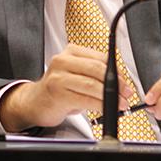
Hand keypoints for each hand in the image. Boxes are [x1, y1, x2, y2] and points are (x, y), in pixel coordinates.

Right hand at [0, 45, 129, 132]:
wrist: (34, 102)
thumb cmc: (59, 89)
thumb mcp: (76, 74)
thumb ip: (95, 73)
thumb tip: (122, 81)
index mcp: (71, 51)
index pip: (101, 58)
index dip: (118, 71)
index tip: (126, 83)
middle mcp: (62, 61)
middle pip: (97, 69)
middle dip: (117, 84)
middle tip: (126, 94)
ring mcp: (58, 77)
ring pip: (92, 85)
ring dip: (110, 97)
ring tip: (120, 104)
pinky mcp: (58, 94)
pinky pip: (85, 99)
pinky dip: (99, 105)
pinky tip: (104, 109)